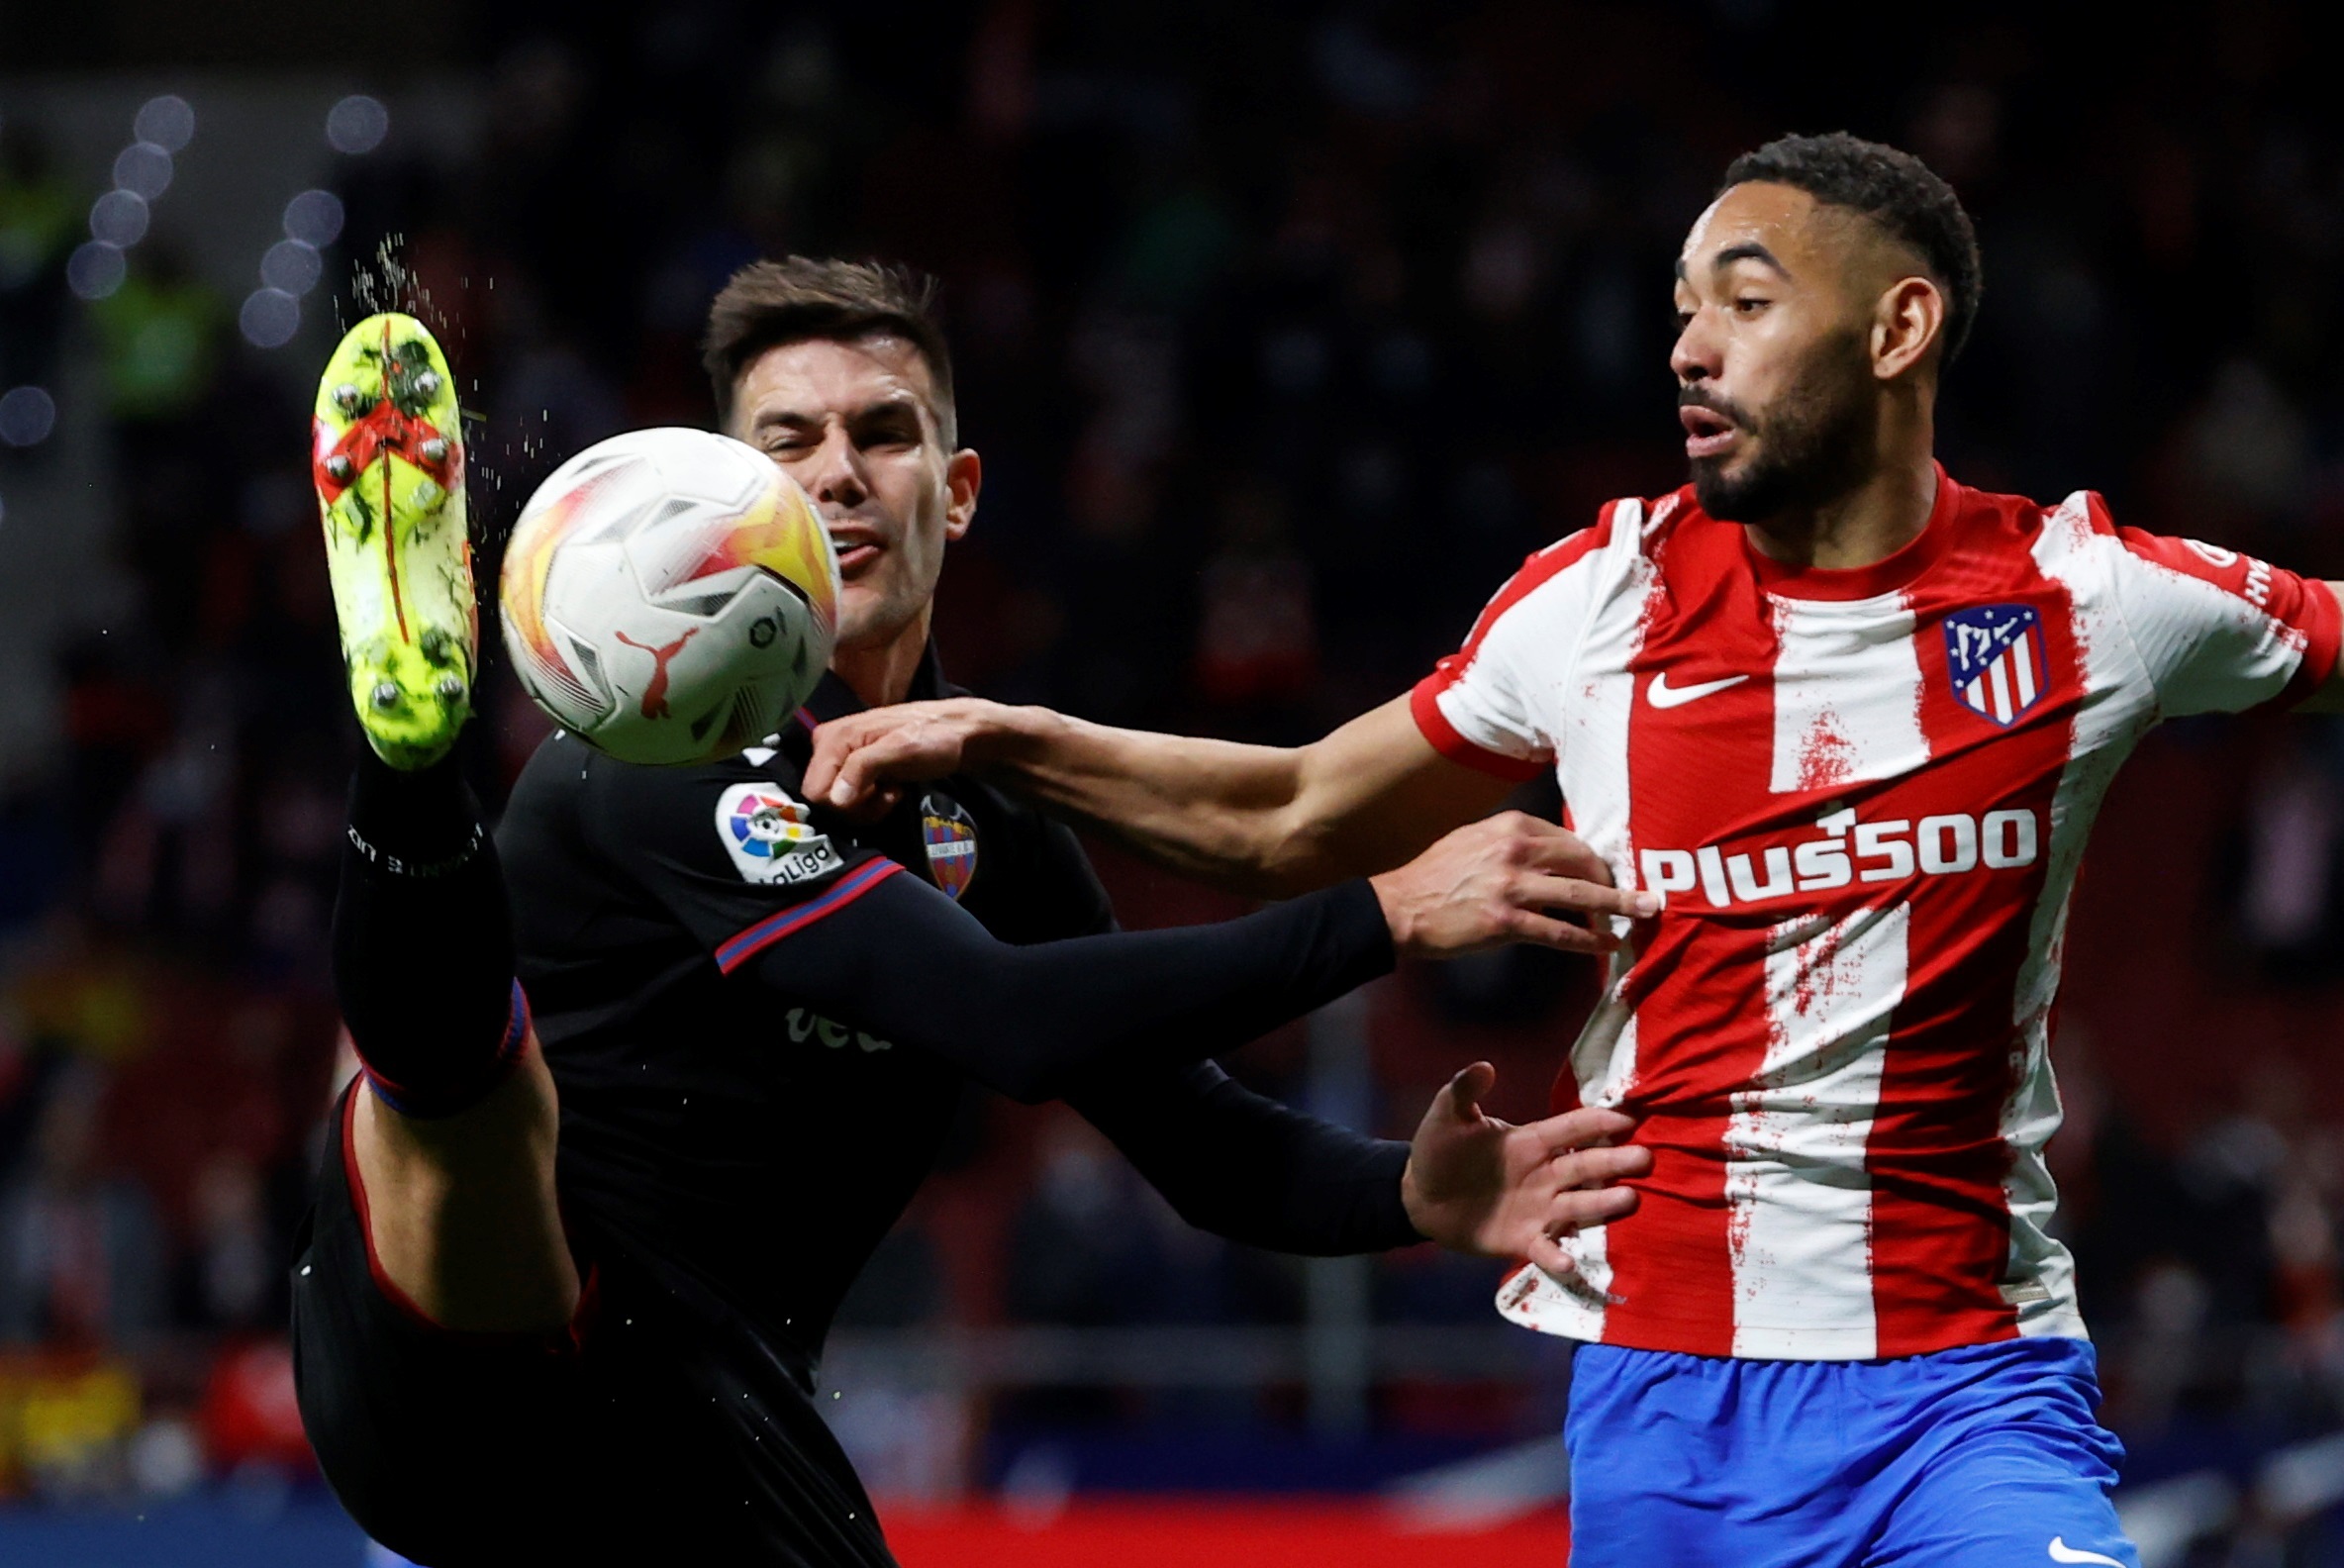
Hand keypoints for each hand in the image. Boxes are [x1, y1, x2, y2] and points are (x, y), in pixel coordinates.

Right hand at [805, 697, 1019, 816]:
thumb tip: (834, 799)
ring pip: (837, 803)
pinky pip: (848, 799)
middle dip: (857, 806)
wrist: (958, 735)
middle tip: (887, 792)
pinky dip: (871, 802)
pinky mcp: (852, 768)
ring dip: (867, 805)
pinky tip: (891, 789)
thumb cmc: (933, 739)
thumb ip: (863, 768)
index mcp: (834, 737)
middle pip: (824, 799)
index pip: (815, 791)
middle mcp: (828, 745)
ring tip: (892, 789)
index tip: (877, 792)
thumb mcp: (901, 750)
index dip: (845, 803)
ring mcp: (840, 757)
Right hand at [1367, 811, 1658, 957]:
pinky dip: (1588, 940)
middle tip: (1639, 896)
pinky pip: (1559, 932)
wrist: (1400, 907)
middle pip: (1583, 863)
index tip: (1609, 875)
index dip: (1594, 860)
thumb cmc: (1437, 875)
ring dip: (1619, 906)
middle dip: (1615, 880)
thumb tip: (1556, 854)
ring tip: (1645, 914)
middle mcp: (1515, 851)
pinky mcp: (1505, 922)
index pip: (1569, 839)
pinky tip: (1607, 944)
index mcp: (1510, 827)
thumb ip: (1513, 842)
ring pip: (1580, 896)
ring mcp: (1511, 887)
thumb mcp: (1474, 839)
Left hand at [1400, 1063, 1649, 1275]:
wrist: (1421, 1198)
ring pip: (1578, 1204)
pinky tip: (1570, 1263)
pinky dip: (1558, 1256)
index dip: (1598, 1121)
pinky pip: (1546, 1248)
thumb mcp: (1447, 1116)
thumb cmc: (1439, 1151)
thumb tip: (1484, 1066)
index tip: (1628, 1117)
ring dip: (1603, 1203)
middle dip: (1615, 1161)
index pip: (1571, 1128)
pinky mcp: (1523, 1239)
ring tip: (1630, 1199)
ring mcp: (1538, 1208)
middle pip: (1586, 1165)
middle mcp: (1543, 1174)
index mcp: (1530, 1142)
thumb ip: (1464, 1091)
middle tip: (1645, 1159)